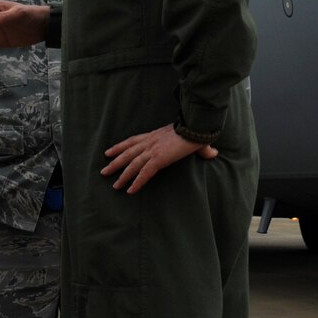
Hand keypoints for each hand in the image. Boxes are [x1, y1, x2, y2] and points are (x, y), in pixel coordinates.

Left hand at [101, 124, 217, 193]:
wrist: (197, 126)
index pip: (132, 141)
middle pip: (127, 153)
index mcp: (154, 135)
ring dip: (122, 176)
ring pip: (132, 165)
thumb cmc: (196, 130)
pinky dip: (136, 182)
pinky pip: (144, 173)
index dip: (119, 147)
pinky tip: (130, 191)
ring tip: (114, 186)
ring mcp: (153, 150)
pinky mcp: (159, 159)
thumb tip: (213, 153)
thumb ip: (201, 148)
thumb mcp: (193, 138)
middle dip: (114, 162)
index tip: (108, 152)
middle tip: (104, 171)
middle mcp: (150, 142)